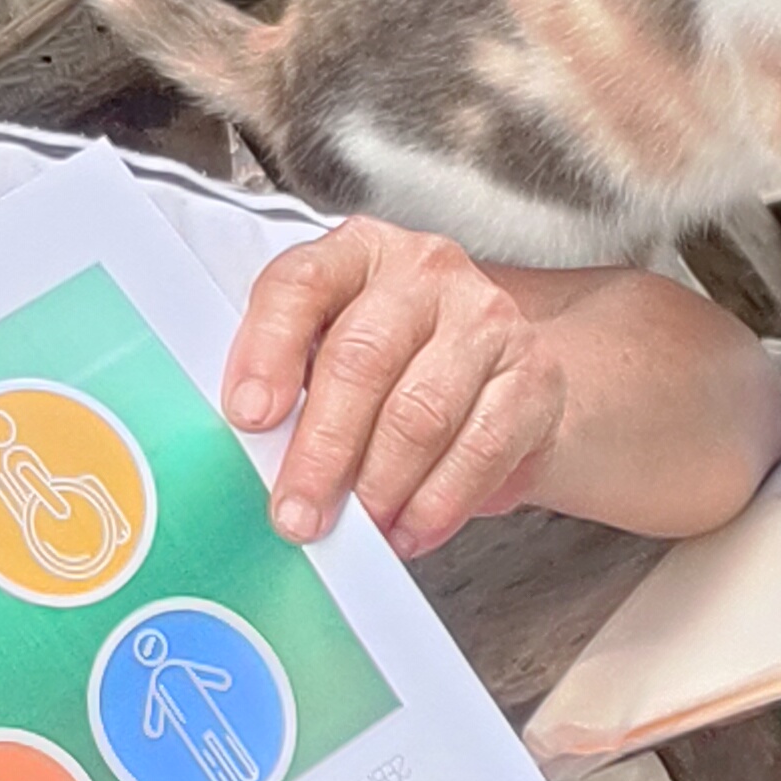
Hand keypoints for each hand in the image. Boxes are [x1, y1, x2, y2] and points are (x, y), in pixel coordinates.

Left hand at [221, 219, 563, 556]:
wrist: (497, 376)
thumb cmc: (398, 366)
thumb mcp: (334, 350)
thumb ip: (293, 381)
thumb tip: (256, 454)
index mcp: (359, 252)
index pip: (303, 283)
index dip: (267, 351)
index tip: (249, 417)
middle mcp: (426, 272)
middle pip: (362, 359)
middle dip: (322, 450)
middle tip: (298, 512)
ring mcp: (487, 322)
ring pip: (420, 414)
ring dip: (379, 487)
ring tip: (356, 526)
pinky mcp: (532, 379)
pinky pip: (479, 451)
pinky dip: (436, 503)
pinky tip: (408, 528)